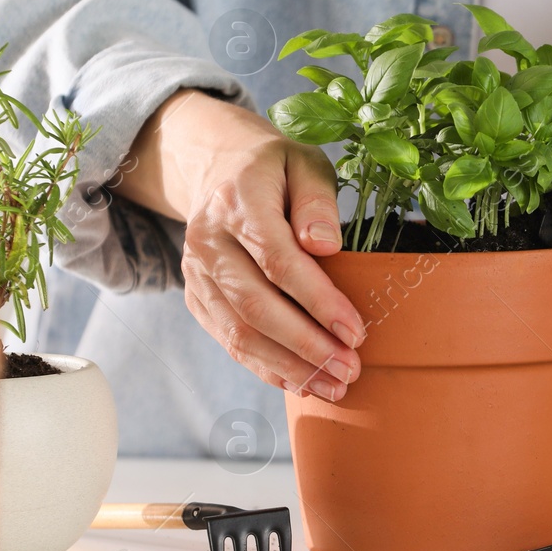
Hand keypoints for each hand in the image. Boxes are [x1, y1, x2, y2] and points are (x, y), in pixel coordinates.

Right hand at [112, 90, 363, 400]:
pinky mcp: (197, 297)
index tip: (355, 332)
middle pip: (255, 305)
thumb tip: (326, 246)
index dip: (318, 301)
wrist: (219, 168)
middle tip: (349, 370)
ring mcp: (197, 272)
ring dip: (288, 367)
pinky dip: (266, 366)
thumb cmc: (276, 170)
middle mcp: (208, 240)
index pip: (278, 260)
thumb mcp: (306, 164)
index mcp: (238, 201)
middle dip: (306, 346)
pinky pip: (229, 341)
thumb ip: (318, 202)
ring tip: (333, 386)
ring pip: (238, 332)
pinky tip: (301, 381)